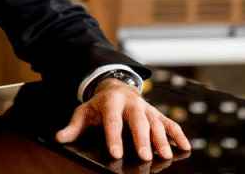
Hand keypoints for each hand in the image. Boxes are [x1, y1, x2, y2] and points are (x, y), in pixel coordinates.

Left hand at [55, 79, 190, 160]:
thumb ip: (74, 126)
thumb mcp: (84, 111)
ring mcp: (146, 107)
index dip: (114, 137)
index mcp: (111, 101)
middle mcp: (131, 103)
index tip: (116, 153)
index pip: (112, 120)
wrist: (115, 86)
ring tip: (165, 155)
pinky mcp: (156, 112)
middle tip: (145, 157)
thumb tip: (59, 138)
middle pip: (137, 121)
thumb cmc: (99, 105)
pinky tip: (185, 147)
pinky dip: (178, 134)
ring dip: (162, 139)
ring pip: (155, 122)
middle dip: (141, 139)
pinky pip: (169, 122)